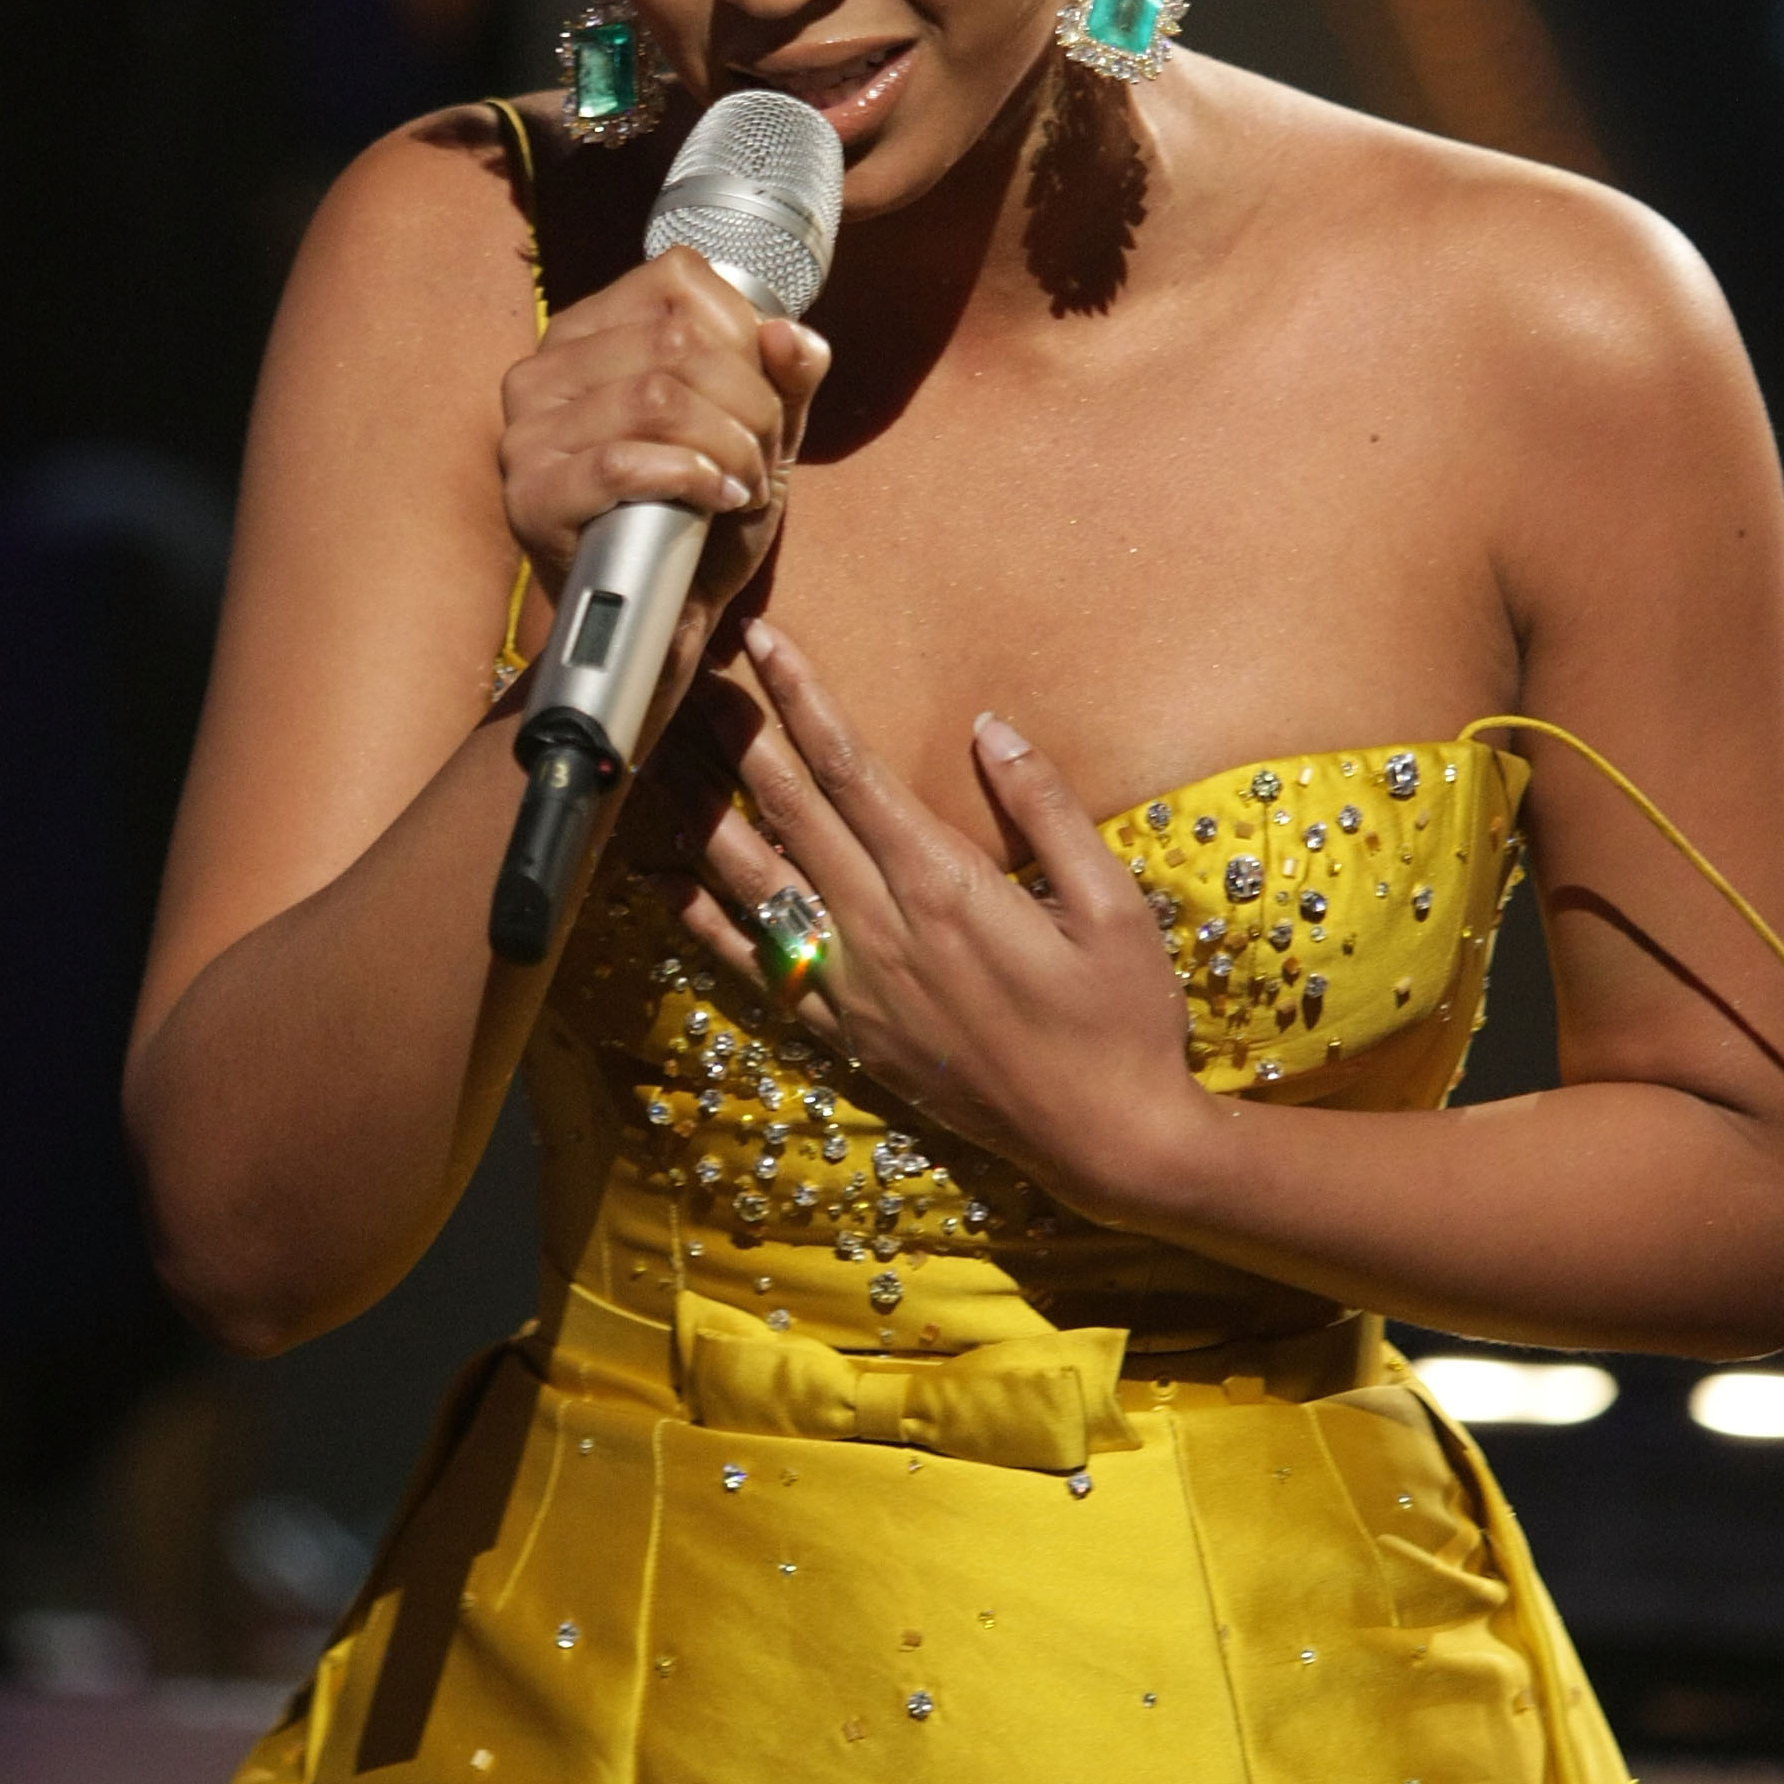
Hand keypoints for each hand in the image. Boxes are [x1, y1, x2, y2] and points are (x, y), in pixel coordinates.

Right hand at [498, 245, 828, 623]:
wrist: (660, 621)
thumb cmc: (702, 519)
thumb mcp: (758, 436)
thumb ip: (785, 379)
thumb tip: (790, 333)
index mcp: (589, 332)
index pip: (679, 280)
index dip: (746, 337)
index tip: (762, 399)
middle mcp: (543, 370)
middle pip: (676, 342)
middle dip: (748, 403)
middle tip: (760, 457)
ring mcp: (526, 434)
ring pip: (655, 397)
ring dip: (728, 445)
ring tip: (741, 485)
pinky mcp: (530, 496)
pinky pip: (621, 462)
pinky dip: (689, 478)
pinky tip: (714, 501)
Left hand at [672, 621, 1198, 1222]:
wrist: (1106, 1142)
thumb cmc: (1123, 1017)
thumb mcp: (1114, 904)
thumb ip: (1046, 809)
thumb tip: (991, 728)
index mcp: (946, 885)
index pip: (851, 770)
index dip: (802, 699)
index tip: (763, 642)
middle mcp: (883, 930)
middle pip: (787, 812)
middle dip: (736, 736)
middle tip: (691, 676)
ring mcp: (855, 986)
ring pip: (754, 883)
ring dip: (703, 814)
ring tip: (660, 758)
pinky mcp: (847, 1032)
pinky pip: (756, 969)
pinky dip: (704, 922)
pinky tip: (664, 880)